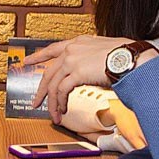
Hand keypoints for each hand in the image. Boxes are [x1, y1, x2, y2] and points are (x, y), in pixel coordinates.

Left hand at [26, 36, 153, 123]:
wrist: (131, 58)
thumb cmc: (124, 56)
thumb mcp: (104, 53)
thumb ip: (92, 60)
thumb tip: (90, 72)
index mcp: (78, 43)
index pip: (52, 49)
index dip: (38, 56)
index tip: (27, 61)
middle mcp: (72, 49)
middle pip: (49, 72)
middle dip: (41, 90)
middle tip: (36, 102)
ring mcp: (72, 60)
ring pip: (54, 85)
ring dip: (53, 103)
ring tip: (55, 115)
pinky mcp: (76, 72)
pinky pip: (62, 91)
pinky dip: (61, 103)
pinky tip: (63, 110)